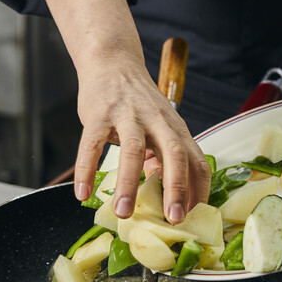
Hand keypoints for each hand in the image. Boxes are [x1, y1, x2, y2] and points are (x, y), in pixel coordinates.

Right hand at [37, 0, 210, 221]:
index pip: (196, 160)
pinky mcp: (99, 114)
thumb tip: (171, 194)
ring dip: (129, 184)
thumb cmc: (139, 101)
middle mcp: (157, 120)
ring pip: (133, 151)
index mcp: (176, 127)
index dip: (198, 189)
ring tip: (123, 213)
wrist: (112, 61)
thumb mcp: (161, 124)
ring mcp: (128, 115)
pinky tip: (83, 194)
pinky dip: (87, 170)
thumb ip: (167, 154)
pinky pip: (92, 145)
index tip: (194, 217)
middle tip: (173, 219)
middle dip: (176, 188)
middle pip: (174, 154)